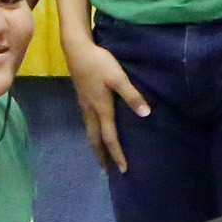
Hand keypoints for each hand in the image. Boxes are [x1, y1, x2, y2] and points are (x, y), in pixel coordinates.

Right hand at [67, 38, 149, 172]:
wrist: (76, 50)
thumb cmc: (99, 63)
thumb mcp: (118, 78)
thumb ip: (132, 95)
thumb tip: (145, 114)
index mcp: (101, 109)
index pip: (110, 138)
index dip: (117, 154)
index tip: (123, 169)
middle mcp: (90, 111)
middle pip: (95, 140)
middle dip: (101, 156)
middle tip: (106, 171)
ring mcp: (84, 105)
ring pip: (89, 132)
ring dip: (96, 146)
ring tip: (101, 156)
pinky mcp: (82, 99)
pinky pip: (87, 123)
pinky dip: (92, 134)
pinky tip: (95, 131)